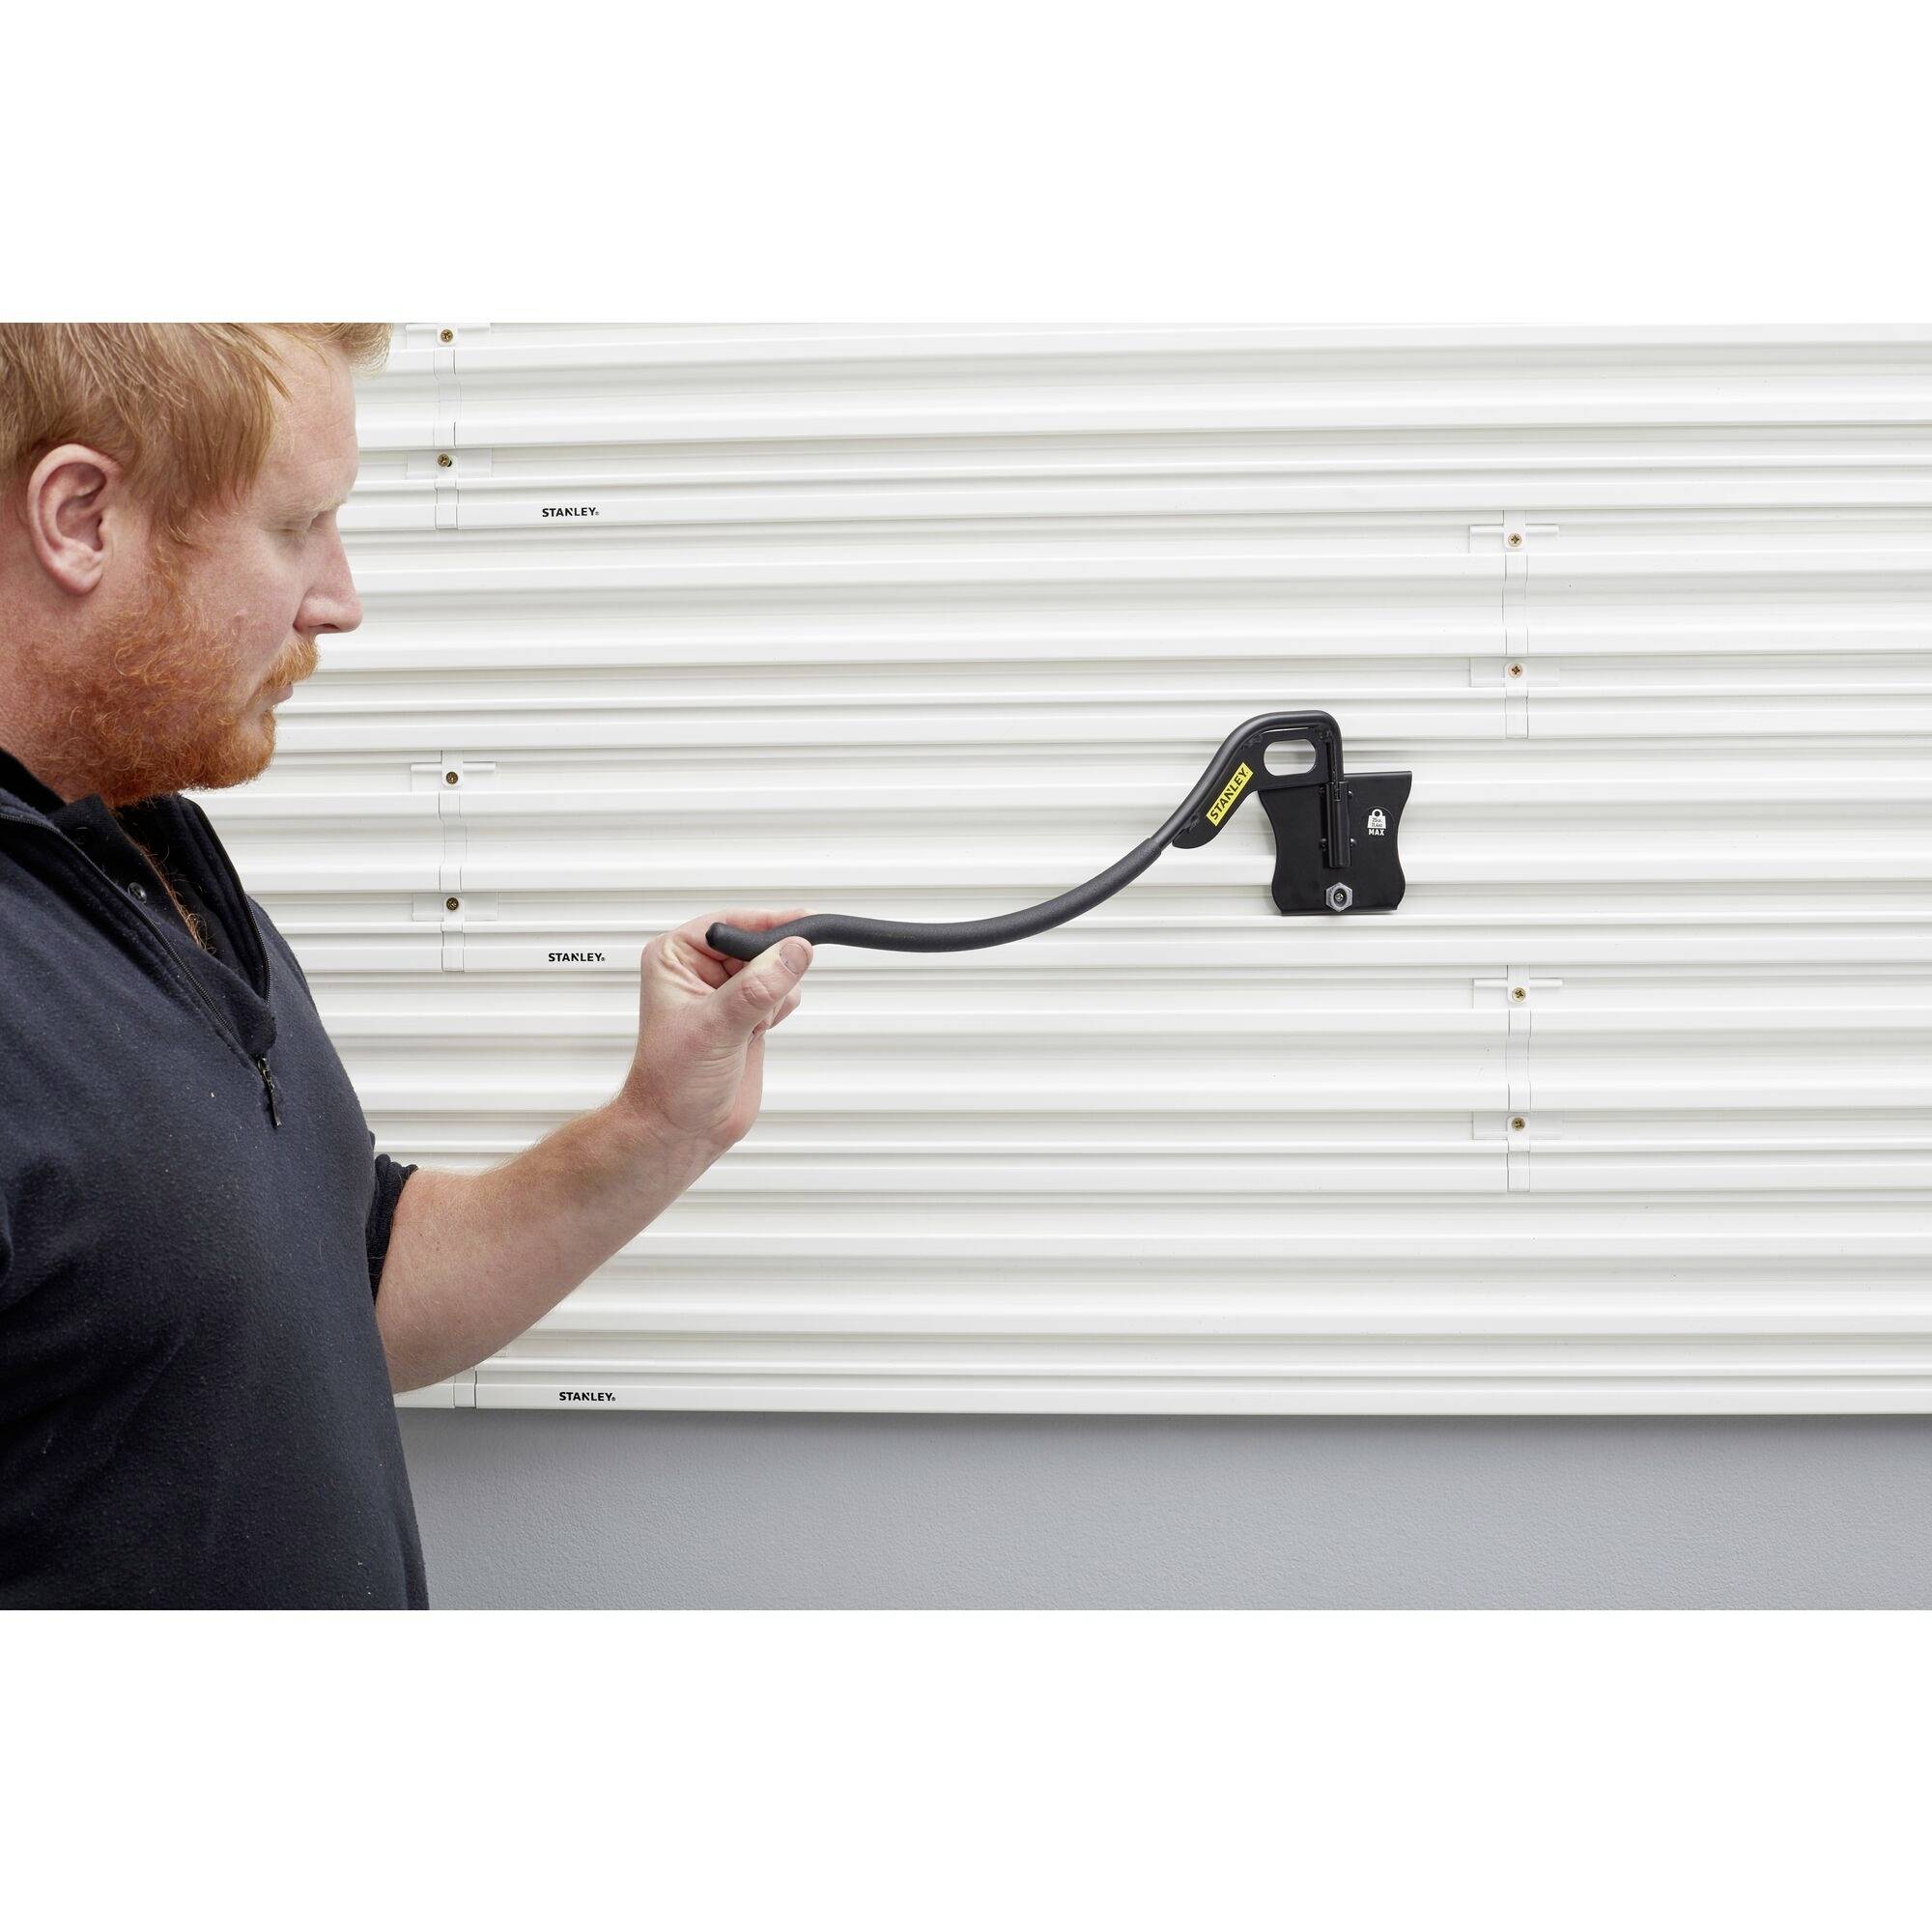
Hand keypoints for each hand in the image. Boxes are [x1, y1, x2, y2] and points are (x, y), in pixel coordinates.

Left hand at [620, 907, 814, 1156]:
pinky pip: (783, 992)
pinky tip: (759, 1031)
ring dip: (777, 992)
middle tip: (767, 997)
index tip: (804, 927)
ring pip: (777, 967)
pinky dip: (782, 1007)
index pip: (730, 923)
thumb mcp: (716, 1027)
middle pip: (759, 942)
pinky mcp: (749, 1014)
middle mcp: (701, 970)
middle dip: (772, 967)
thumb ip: (758, 987)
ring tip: (752, 1024)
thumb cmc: (671, 1083)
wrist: (680, 1130)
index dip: (767, 925)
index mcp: (676, 958)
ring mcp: (727, 992)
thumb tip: (793, 952)